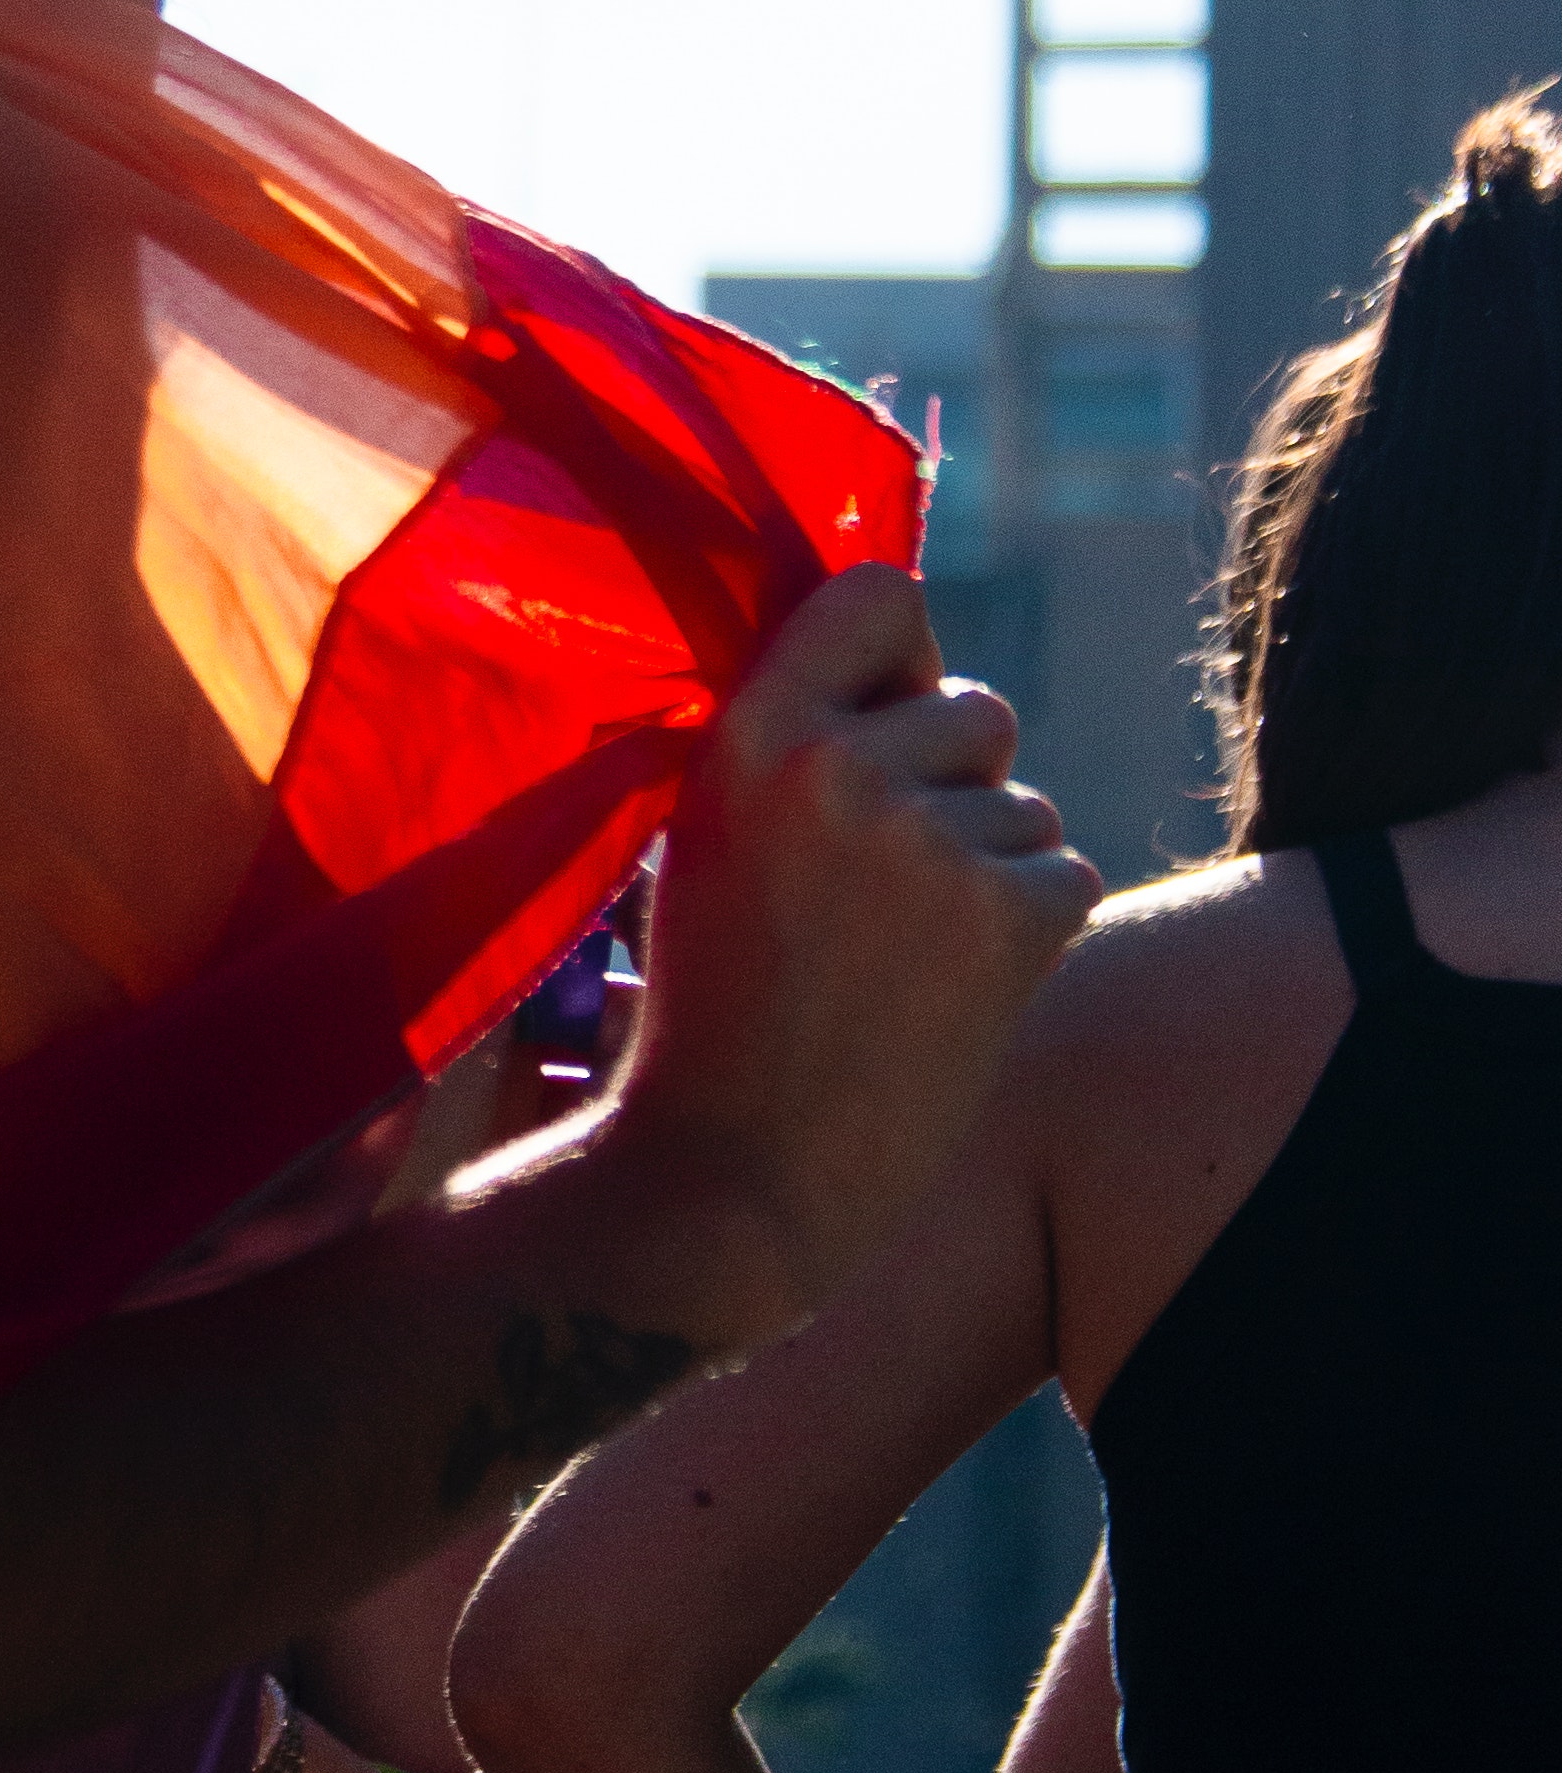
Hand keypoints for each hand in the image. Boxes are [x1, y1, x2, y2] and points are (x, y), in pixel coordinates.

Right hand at [610, 564, 1097, 1342]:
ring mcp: (932, 840)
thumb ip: (789, 751)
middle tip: (886, 893)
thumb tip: (908, 676)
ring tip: (902, 964)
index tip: (889, 712)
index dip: (905, 654)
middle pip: (979, 709)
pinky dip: (1029, 937)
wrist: (730, 1180)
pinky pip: (1067, 877)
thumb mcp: (705, 843)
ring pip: (1026, 807)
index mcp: (748, 736)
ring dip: (992, 873)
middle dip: (956, 786)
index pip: (880, 592)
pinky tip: (949, 1001)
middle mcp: (841, 766)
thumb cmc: (710, 1018)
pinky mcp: (1013, 916)